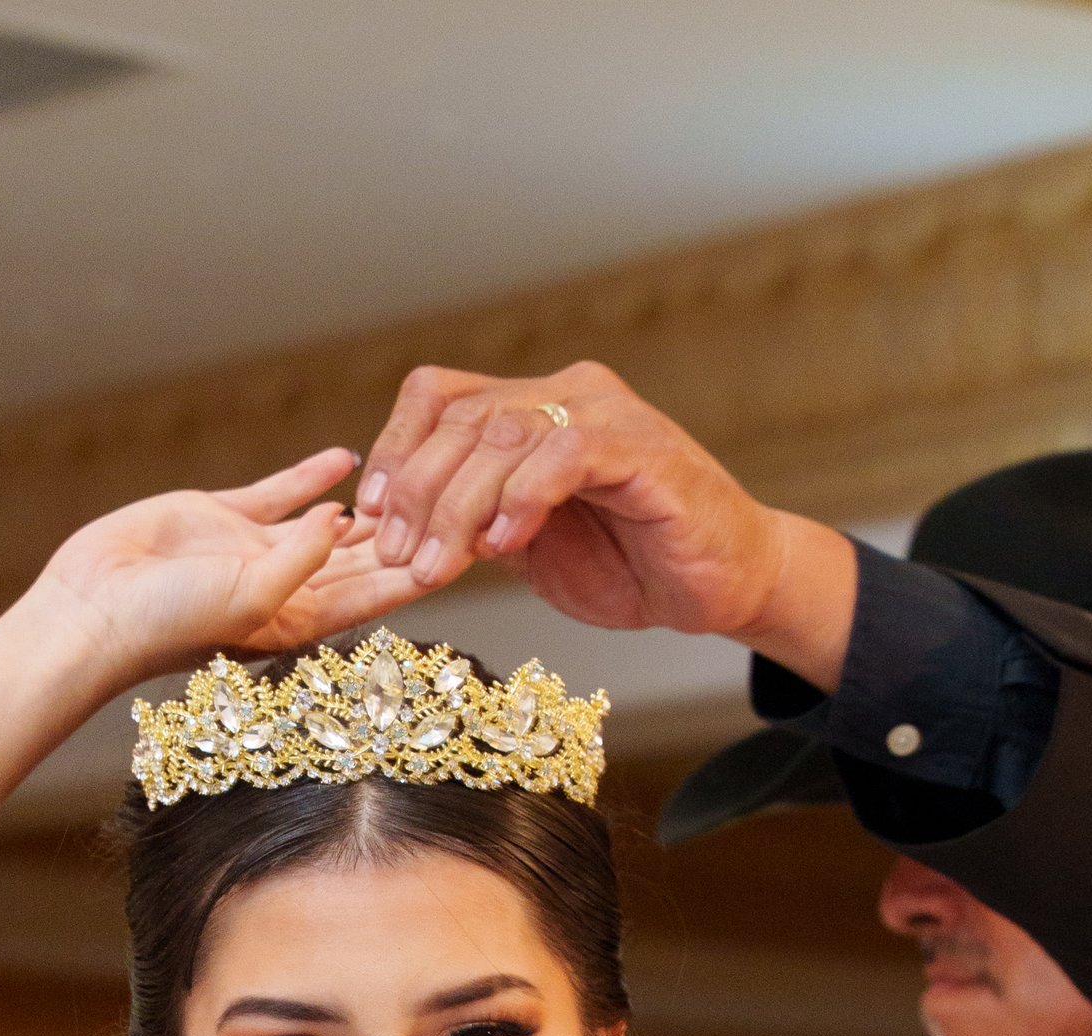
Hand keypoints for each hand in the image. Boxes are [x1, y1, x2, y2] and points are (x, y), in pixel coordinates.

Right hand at [28, 449, 432, 692]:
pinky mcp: (223, 517)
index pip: (379, 593)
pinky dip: (314, 475)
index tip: (471, 543)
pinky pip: (282, 491)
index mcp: (302, 621)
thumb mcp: (250, 597)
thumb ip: (302, 558)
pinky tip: (349, 455)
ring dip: (372, 501)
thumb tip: (341, 519)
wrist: (96, 607)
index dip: (425, 567)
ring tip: (418, 474)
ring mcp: (257, 550)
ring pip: (330, 521)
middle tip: (461, 500)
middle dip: (412, 533)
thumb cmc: (168, 624)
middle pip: (366, 558)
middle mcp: (287, 588)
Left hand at [353, 363, 856, 678]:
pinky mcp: (643, 448)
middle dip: (418, 492)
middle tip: (399, 555)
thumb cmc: (632, 565)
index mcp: (533, 409)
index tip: (369, 515)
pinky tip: (509, 546)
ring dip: (459, 507)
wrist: (722, 585)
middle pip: (463, 419)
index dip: (397, 448)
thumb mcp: (530, 546)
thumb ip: (477, 521)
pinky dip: (524, 499)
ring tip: (440, 566)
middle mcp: (566, 394)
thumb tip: (401, 530)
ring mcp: (606, 415)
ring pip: (503, 435)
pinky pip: (564, 456)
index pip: (440, 397)